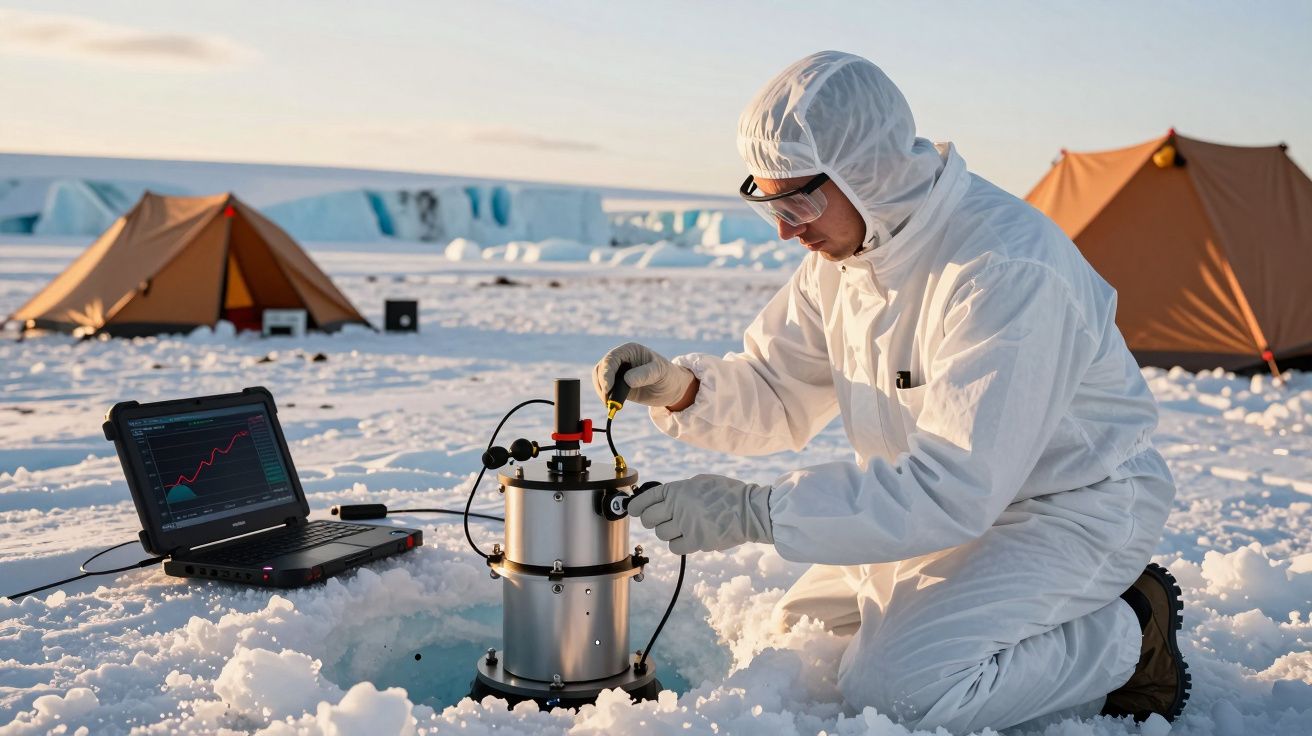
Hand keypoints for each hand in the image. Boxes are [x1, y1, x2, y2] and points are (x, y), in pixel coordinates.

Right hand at [593, 342, 694, 408]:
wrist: (672, 389)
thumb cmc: (668, 375)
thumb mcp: (660, 372)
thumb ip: (645, 374)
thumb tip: (626, 380)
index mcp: (629, 350)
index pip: (611, 359)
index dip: (606, 373)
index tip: (608, 388)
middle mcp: (621, 359)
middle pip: (601, 369)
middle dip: (602, 384)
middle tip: (608, 400)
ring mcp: (618, 372)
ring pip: (599, 380)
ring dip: (602, 392)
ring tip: (611, 404)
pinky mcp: (617, 385)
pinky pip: (605, 390)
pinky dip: (605, 397)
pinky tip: (612, 405)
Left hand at [627, 474, 772, 554]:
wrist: (749, 510)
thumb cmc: (726, 493)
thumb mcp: (700, 482)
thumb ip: (679, 491)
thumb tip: (661, 500)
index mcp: (678, 489)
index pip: (646, 499)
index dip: (636, 506)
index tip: (633, 510)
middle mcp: (679, 506)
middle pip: (649, 519)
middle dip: (650, 521)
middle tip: (659, 521)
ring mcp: (686, 525)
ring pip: (661, 534)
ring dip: (667, 533)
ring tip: (680, 528)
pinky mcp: (696, 541)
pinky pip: (674, 547)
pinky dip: (678, 544)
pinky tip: (687, 537)